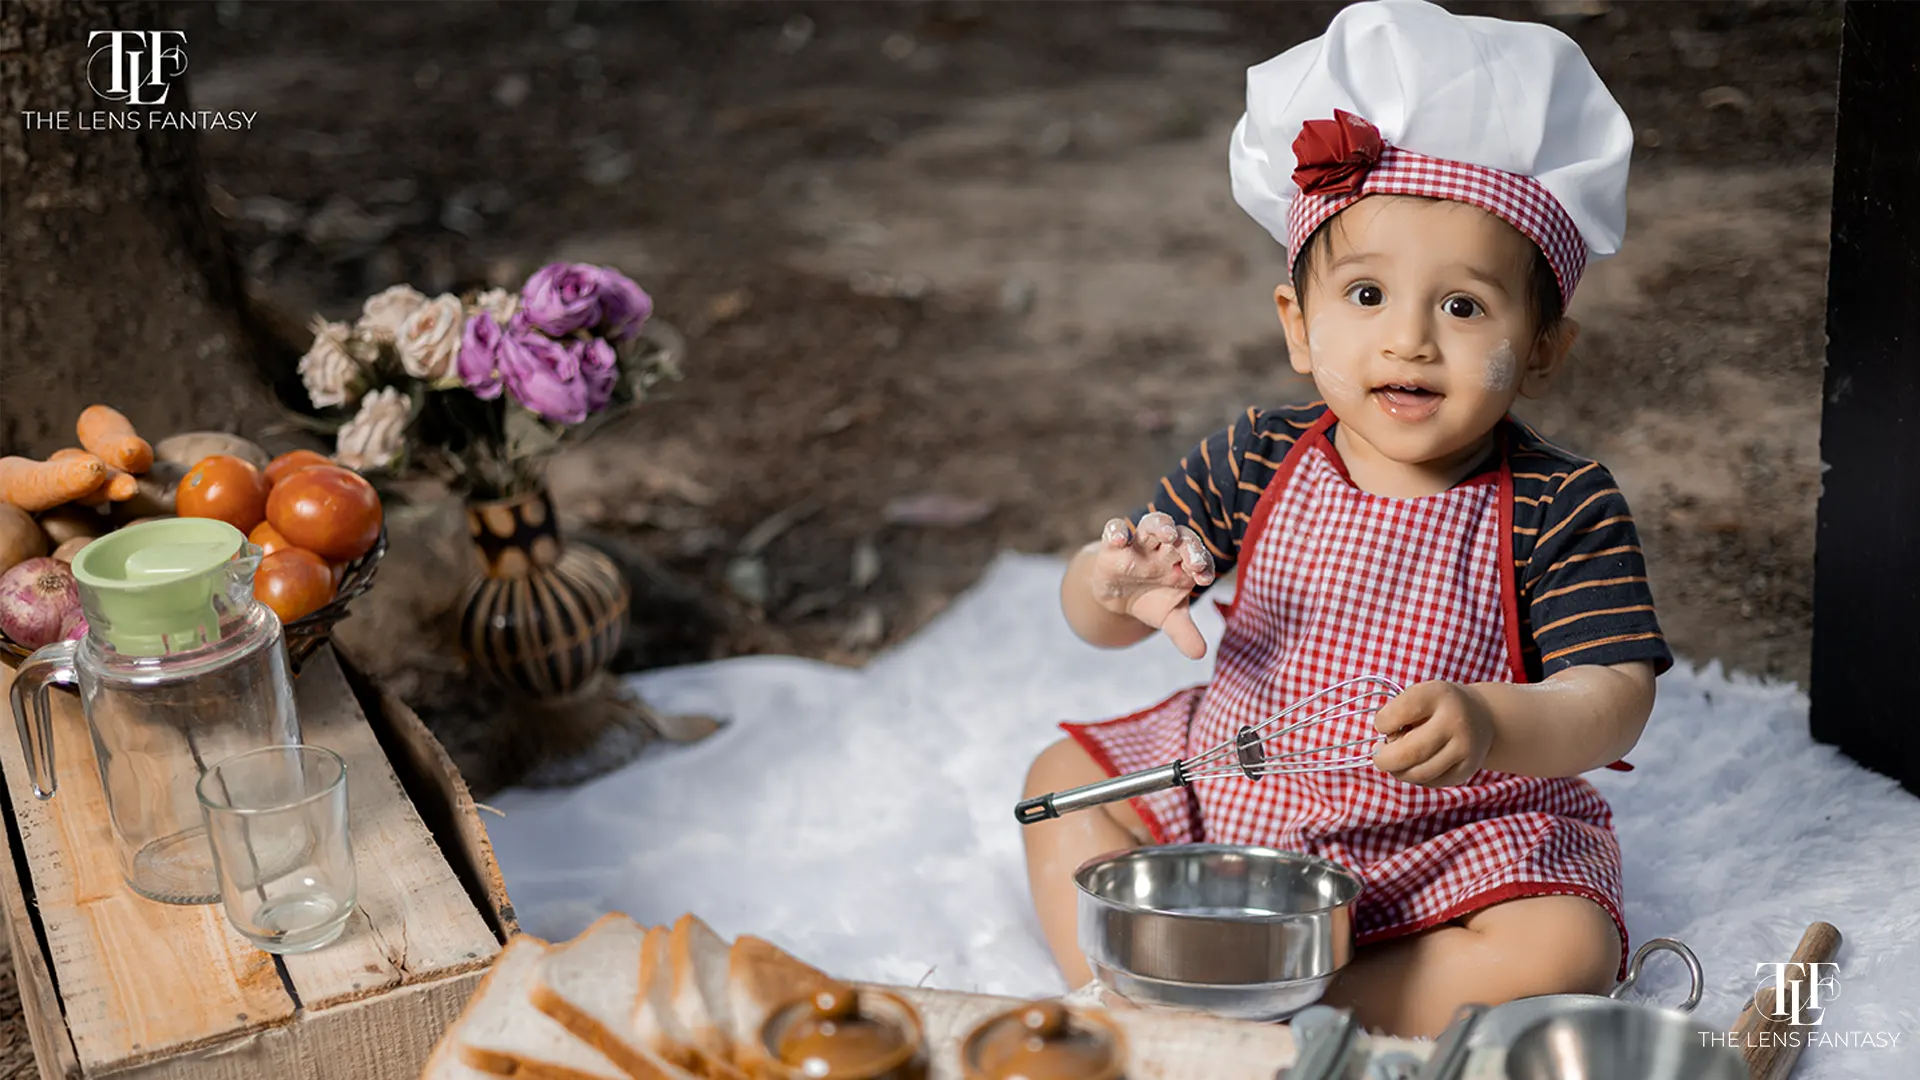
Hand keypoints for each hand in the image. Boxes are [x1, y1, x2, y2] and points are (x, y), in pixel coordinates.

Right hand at [1089, 511, 1215, 658]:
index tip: (1204, 578)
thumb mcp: (1169, 619)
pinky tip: (1118, 538)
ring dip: (1161, 526)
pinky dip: (1116, 530)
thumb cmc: (1152, 600)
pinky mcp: (1113, 546)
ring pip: (1153, 524)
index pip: (1200, 558)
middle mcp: (1165, 549)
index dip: (1204, 565)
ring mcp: (1140, 545)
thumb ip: (1184, 633)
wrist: (1119, 597)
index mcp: (1185, 563)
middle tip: (1193, 561)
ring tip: (1167, 534)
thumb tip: (1199, 654)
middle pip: (1182, 537)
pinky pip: (1114, 529)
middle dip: (1189, 546)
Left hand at [1371, 681, 1494, 786]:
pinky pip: (1432, 782)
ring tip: (1396, 761)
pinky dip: (1415, 778)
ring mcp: (1464, 748)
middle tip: (1378, 756)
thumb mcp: (1419, 696)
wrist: (1481, 717)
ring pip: (1420, 773)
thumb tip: (1384, 750)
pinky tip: (1415, 766)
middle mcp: (1455, 721)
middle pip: (1411, 752)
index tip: (1382, 725)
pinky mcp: (1467, 770)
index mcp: (1437, 695)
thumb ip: (1397, 715)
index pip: (1400, 713)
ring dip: (1399, 771)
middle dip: (1384, 759)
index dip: (1382, 723)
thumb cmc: (1436, 707)